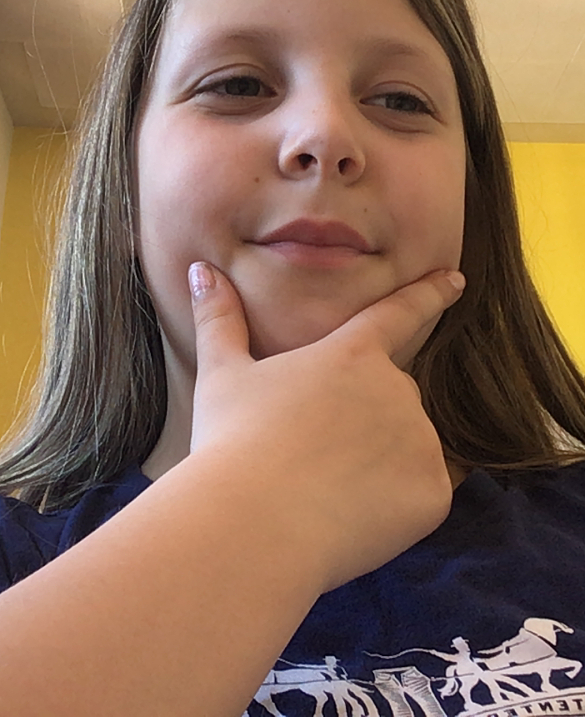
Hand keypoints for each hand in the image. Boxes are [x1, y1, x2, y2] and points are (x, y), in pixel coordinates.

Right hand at [188, 263, 464, 592]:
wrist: (252, 525)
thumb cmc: (233, 443)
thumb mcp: (222, 375)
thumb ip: (220, 319)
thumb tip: (202, 270)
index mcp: (352, 355)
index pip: (399, 313)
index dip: (429, 293)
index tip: (455, 280)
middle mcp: (397, 389)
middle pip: (393, 398)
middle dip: (365, 420)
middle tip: (315, 454)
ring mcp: (420, 441)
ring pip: (409, 448)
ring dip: (380, 463)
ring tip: (324, 490)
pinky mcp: (432, 494)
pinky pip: (423, 493)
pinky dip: (396, 505)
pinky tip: (352, 517)